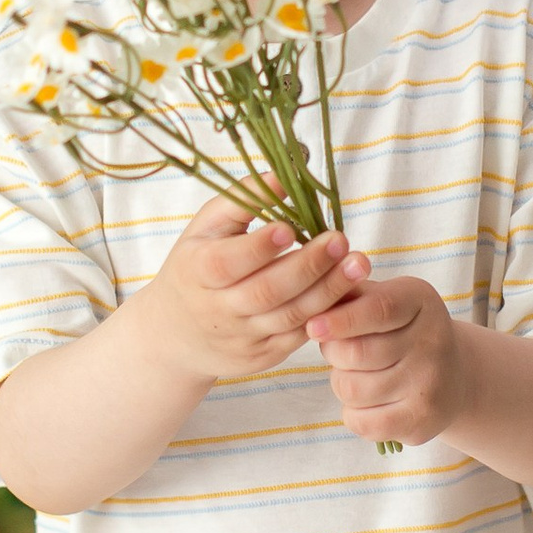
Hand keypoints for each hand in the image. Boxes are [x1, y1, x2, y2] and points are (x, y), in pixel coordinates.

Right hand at [135, 199, 368, 394]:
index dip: (259, 247)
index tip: (290, 228)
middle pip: (266, 292)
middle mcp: (218, 310)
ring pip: (290, 317)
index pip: (227, 263)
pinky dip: (326, 315)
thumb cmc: (195, 267)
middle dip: (307, 267)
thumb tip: (285, 175)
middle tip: (340, 241)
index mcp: (197, 272)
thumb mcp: (204, 229)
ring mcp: (241, 338)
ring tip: (357, 264)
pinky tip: (348, 291)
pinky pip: (299, 337)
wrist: (175, 334)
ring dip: (328, 291)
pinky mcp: (263, 357)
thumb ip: (242, 199)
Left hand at [311, 269, 463, 447]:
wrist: (452, 376)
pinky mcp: (422, 419)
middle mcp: (433, 340)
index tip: (312, 326)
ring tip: (356, 375)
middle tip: (339, 351)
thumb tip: (312, 291)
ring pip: (353, 389)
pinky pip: (362, 422)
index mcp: (420, 301)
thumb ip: (350, 294)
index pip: (379, 309)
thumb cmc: (400, 330)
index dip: (341, 320)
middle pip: (357, 353)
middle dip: (333, 353)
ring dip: (342, 383)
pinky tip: (367, 401)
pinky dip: (353, 414)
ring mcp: (430, 383)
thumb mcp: (384, 299)